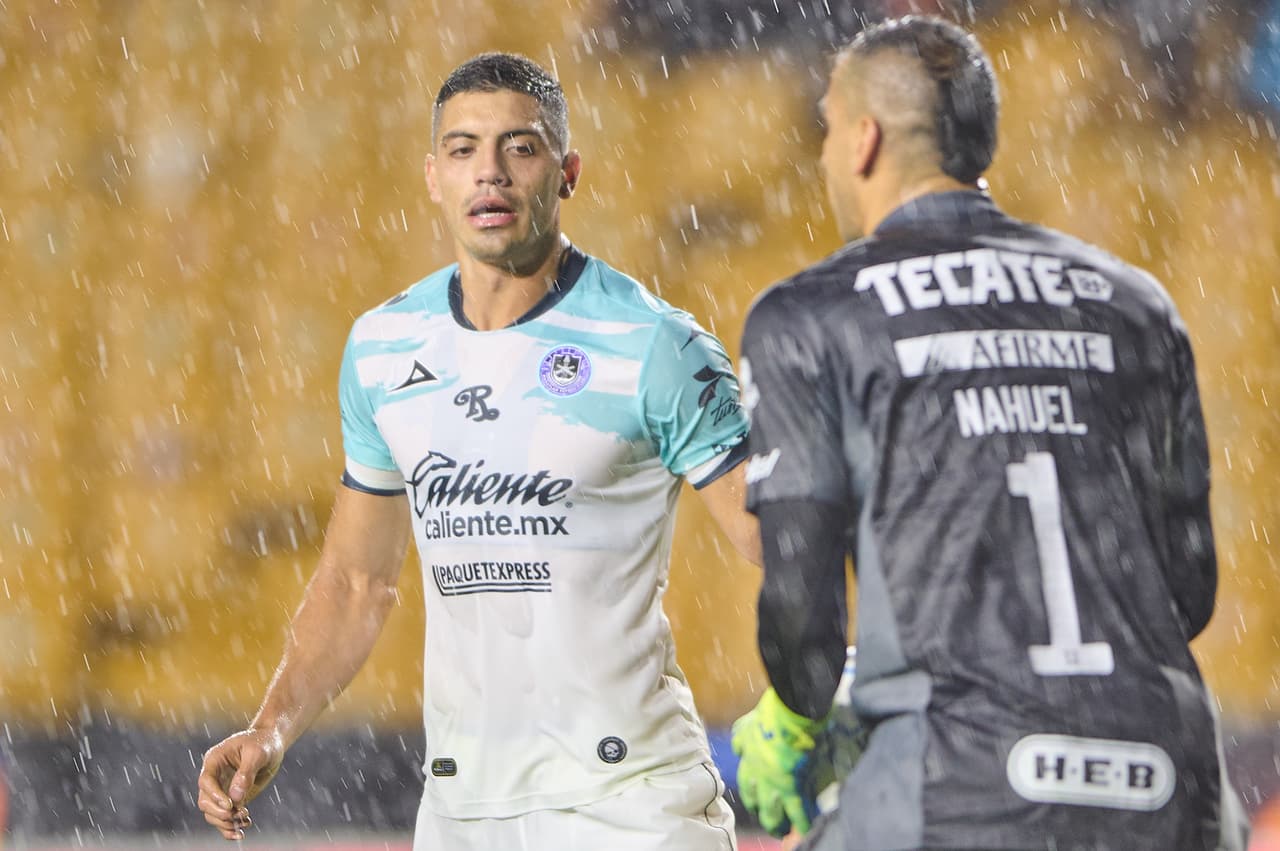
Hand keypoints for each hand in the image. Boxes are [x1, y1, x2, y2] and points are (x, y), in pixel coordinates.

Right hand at [196, 727, 284, 839]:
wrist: (271, 744)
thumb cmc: (263, 743)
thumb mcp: (257, 753)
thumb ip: (246, 773)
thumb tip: (235, 797)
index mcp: (215, 760)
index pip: (206, 782)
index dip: (215, 795)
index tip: (230, 805)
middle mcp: (214, 777)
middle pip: (205, 801)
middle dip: (220, 812)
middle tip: (240, 814)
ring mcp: (221, 789)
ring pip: (212, 813)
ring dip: (225, 822)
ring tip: (245, 821)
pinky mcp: (231, 799)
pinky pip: (223, 817)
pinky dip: (229, 827)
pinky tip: (242, 830)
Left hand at [731, 688, 825, 836]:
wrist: (790, 712)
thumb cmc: (771, 713)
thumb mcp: (748, 723)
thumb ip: (741, 737)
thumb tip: (738, 748)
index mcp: (748, 760)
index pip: (746, 787)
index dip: (751, 797)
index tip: (755, 804)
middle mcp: (758, 777)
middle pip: (757, 804)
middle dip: (764, 816)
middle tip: (772, 824)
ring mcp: (774, 784)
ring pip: (773, 814)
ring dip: (779, 825)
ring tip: (785, 832)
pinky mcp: (793, 787)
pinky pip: (797, 812)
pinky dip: (802, 822)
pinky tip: (806, 828)